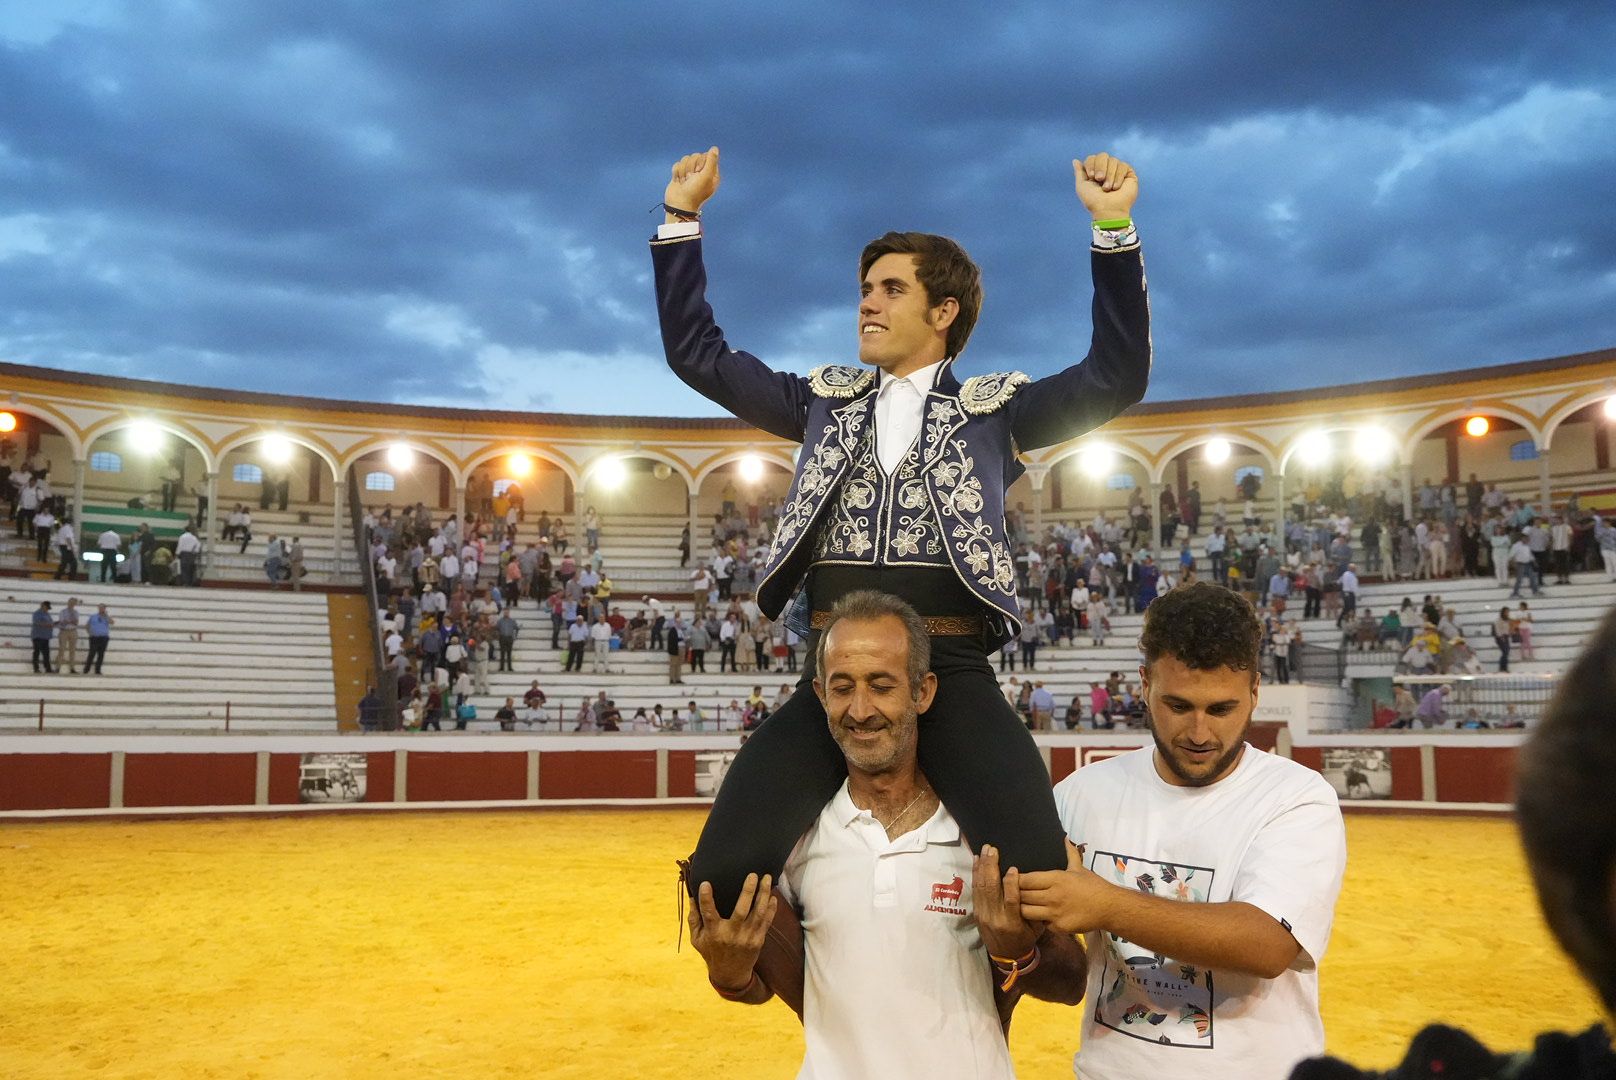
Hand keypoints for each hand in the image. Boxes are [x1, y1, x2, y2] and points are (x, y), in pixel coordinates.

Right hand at [664, 146, 720, 218]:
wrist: (679, 204)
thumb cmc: (695, 192)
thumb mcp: (706, 176)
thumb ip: (711, 161)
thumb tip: (714, 148)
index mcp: (711, 173)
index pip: (707, 156)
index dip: (701, 162)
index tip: (699, 172)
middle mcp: (702, 172)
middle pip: (695, 156)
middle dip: (691, 167)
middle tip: (691, 179)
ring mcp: (690, 173)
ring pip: (685, 159)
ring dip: (683, 171)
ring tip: (684, 182)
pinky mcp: (680, 174)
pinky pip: (677, 164)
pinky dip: (676, 173)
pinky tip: (678, 182)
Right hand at [688, 872, 775, 990]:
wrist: (730, 975)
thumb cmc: (711, 952)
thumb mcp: (697, 939)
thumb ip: (694, 918)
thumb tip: (691, 896)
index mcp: (713, 933)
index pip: (708, 913)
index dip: (706, 898)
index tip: (706, 883)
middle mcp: (731, 934)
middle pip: (741, 910)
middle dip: (748, 891)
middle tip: (753, 874)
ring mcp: (747, 937)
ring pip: (758, 913)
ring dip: (763, 894)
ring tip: (766, 878)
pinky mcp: (758, 940)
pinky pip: (767, 921)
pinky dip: (771, 908)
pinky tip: (772, 896)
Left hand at [972, 844, 1039, 959]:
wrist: (1006, 956)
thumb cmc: (1025, 939)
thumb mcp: (1036, 928)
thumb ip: (1034, 908)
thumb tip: (1035, 886)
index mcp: (1012, 923)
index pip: (1011, 900)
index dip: (1011, 883)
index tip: (1013, 868)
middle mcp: (995, 918)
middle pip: (991, 890)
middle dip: (991, 867)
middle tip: (992, 849)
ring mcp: (983, 915)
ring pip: (981, 888)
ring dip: (981, 867)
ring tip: (984, 851)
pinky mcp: (977, 912)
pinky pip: (975, 891)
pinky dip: (975, 875)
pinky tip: (976, 862)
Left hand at [1016, 839, 1117, 934]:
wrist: (1110, 908)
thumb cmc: (1094, 886)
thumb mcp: (1079, 868)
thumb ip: (1069, 853)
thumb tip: (1065, 838)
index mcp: (1056, 879)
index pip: (1025, 879)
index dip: (1015, 880)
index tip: (1012, 879)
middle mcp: (1052, 896)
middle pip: (1022, 895)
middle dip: (1015, 894)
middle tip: (1014, 893)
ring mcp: (1054, 913)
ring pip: (1026, 912)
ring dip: (1023, 908)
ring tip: (1024, 905)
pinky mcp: (1058, 927)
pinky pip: (1040, 923)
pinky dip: (1039, 919)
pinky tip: (1040, 915)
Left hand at [1073, 152, 1137, 220]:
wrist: (1107, 209)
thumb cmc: (1093, 201)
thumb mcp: (1082, 186)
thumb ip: (1079, 172)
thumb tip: (1075, 160)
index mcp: (1095, 172)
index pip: (1092, 158)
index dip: (1091, 164)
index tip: (1091, 176)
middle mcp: (1106, 170)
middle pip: (1103, 155)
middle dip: (1100, 167)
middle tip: (1099, 180)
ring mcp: (1118, 171)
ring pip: (1113, 161)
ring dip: (1109, 176)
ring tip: (1108, 188)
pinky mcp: (1129, 174)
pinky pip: (1123, 166)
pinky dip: (1118, 177)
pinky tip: (1116, 187)